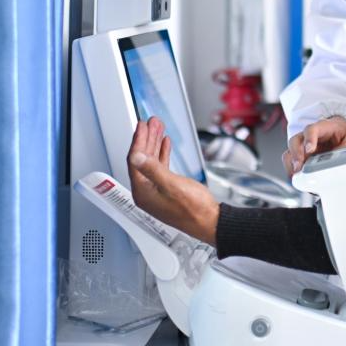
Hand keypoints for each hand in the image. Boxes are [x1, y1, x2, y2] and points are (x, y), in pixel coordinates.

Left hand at [127, 117, 219, 244]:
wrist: (210, 222)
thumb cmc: (193, 209)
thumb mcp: (171, 185)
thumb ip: (153, 169)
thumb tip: (136, 157)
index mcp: (143, 192)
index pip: (135, 160)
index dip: (138, 141)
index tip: (142, 126)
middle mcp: (146, 192)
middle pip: (142, 159)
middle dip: (147, 138)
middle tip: (151, 122)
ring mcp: (156, 191)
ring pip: (152, 161)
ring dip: (155, 143)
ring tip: (158, 128)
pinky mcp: (167, 190)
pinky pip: (161, 167)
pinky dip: (163, 154)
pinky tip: (166, 144)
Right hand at [281, 116, 345, 175]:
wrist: (344, 137)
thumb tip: (340, 166)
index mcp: (324, 127)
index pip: (312, 129)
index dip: (309, 138)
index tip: (310, 149)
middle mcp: (310, 136)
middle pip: (296, 140)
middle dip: (296, 154)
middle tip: (299, 166)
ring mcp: (303, 147)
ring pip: (290, 152)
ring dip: (291, 165)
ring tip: (297, 176)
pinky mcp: (302, 158)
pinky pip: (291, 164)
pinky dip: (292, 172)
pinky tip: (299, 179)